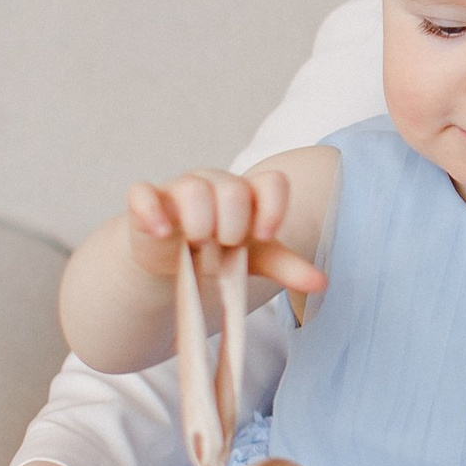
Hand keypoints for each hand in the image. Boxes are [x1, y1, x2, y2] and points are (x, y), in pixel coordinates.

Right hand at [122, 164, 324, 296]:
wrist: (174, 261)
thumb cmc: (222, 251)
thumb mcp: (257, 259)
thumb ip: (287, 266)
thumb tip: (322, 283)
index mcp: (250, 194)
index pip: (273, 182)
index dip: (273, 207)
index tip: (265, 235)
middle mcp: (217, 184)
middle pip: (233, 189)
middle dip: (232, 225)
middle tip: (224, 247)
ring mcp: (180, 189)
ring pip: (192, 189)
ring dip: (199, 223)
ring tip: (197, 246)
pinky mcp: (147, 201)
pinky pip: (143, 194)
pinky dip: (152, 212)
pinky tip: (162, 234)